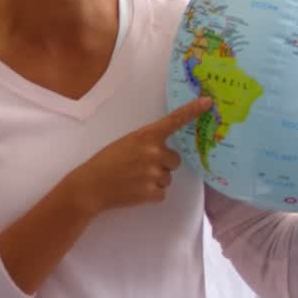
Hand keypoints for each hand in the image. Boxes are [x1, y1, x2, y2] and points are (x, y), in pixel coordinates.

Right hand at [71, 96, 212, 212]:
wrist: (90, 186)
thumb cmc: (105, 161)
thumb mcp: (126, 143)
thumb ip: (147, 143)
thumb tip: (163, 151)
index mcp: (146, 136)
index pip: (174, 121)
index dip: (192, 111)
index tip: (208, 102)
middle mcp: (154, 152)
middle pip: (174, 160)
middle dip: (162, 164)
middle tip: (141, 167)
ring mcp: (154, 174)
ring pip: (168, 178)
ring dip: (155, 180)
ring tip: (134, 180)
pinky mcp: (153, 193)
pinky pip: (162, 193)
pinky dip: (151, 194)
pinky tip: (134, 191)